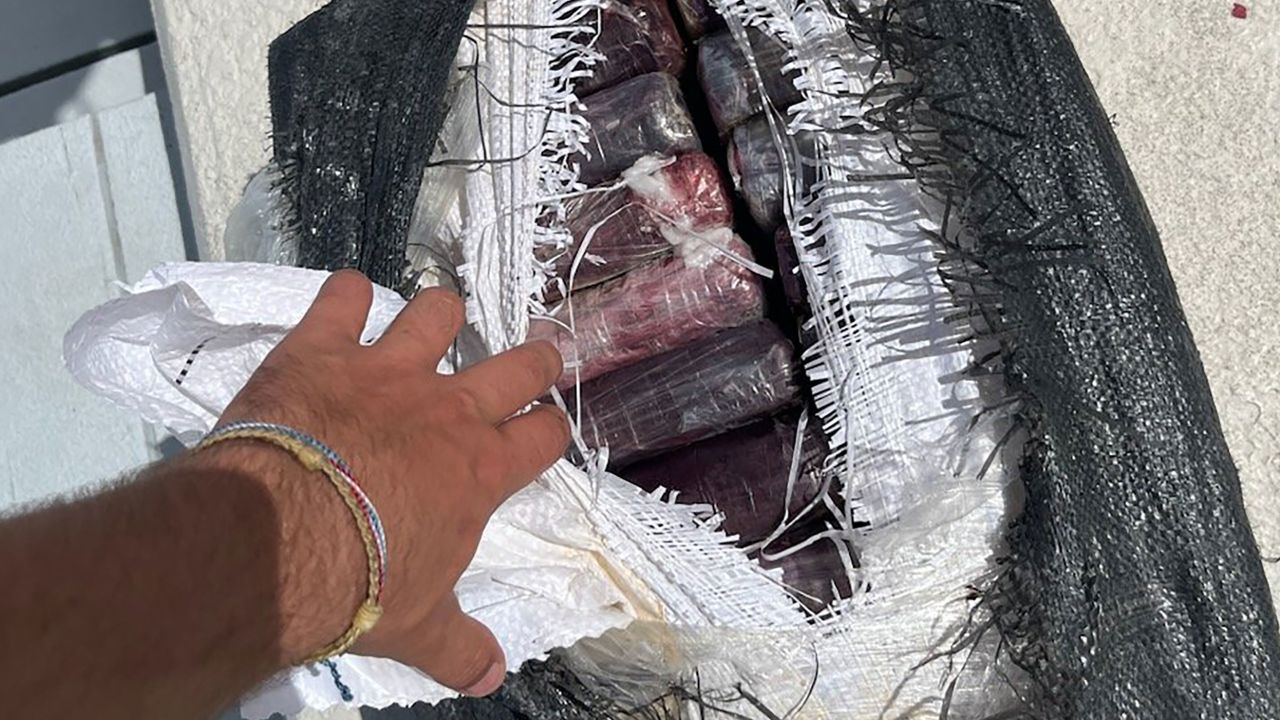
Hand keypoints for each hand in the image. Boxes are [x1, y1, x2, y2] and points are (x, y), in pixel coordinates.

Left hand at [215, 271, 569, 695]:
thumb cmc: (362, 586)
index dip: (548, 427)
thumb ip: (460, 648)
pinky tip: (343, 298)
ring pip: (436, 315)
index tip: (544, 426)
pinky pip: (341, 299)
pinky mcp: (322, 350)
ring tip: (435, 320)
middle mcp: (447, 410)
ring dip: (438, 315)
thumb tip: (492, 679)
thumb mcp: (418, 629)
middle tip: (536, 354)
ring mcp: (386, 371)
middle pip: (515, 365)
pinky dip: (343, 295)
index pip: (542, 434)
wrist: (279, 544)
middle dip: (533, 357)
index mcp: (480, 470)